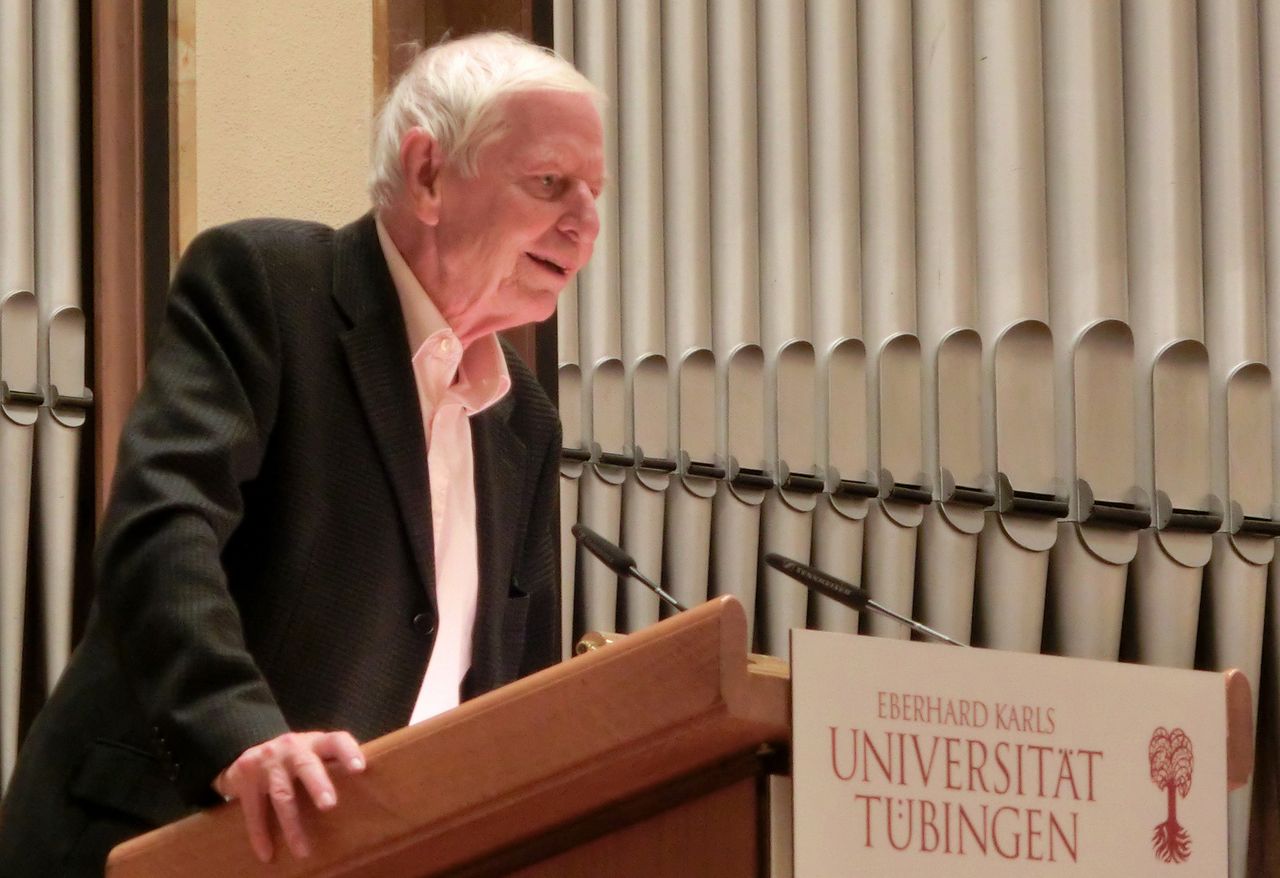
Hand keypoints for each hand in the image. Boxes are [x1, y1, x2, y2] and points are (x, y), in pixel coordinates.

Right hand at [213, 730, 365, 862]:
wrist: (250, 751)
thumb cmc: (298, 758)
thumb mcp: (316, 752)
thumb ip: (335, 764)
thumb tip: (374, 789)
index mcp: (316, 742)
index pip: (337, 741)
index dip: (348, 752)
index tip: (359, 769)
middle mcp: (292, 748)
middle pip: (307, 766)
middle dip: (318, 785)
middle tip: (329, 805)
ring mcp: (268, 762)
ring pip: (282, 795)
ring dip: (292, 825)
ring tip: (303, 850)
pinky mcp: (246, 777)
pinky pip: (254, 810)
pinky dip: (260, 834)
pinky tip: (267, 854)